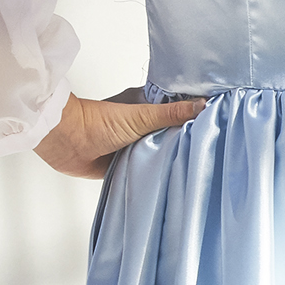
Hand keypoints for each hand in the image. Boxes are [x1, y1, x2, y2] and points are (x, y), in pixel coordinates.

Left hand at [34, 86, 205, 178]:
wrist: (67, 143)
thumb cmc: (97, 123)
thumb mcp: (141, 116)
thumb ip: (170, 113)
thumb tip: (203, 105)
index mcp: (146, 109)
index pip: (177, 112)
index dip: (194, 118)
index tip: (217, 124)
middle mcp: (142, 127)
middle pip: (170, 135)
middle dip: (185, 142)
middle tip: (212, 150)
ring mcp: (134, 146)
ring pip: (159, 154)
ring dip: (169, 159)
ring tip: (197, 166)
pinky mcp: (125, 164)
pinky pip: (144, 170)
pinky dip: (154, 173)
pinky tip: (171, 179)